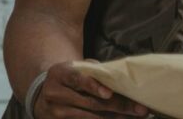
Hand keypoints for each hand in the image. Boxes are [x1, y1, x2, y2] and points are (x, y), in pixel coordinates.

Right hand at [32, 61, 149, 118]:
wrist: (42, 95)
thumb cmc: (68, 78)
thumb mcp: (75, 68)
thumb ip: (94, 71)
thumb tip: (120, 76)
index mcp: (60, 74)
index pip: (77, 80)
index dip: (93, 86)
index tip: (109, 93)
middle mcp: (55, 94)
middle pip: (90, 103)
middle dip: (118, 106)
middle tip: (140, 108)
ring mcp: (56, 113)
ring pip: (91, 118)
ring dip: (116, 118)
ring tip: (135, 117)